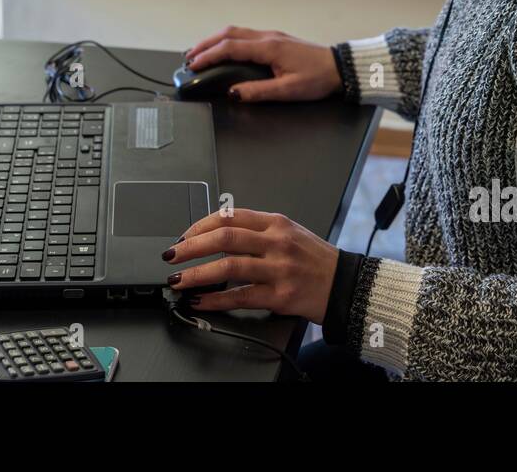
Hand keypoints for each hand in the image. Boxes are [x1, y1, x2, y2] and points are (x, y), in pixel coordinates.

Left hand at [162, 208, 338, 324]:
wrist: (345, 284)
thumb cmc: (315, 259)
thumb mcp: (289, 233)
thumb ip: (257, 231)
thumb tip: (216, 235)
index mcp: (276, 223)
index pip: (230, 217)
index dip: (200, 226)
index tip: (183, 236)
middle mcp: (276, 243)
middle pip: (225, 238)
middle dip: (190, 247)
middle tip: (171, 255)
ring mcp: (278, 269)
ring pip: (228, 267)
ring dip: (197, 274)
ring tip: (178, 281)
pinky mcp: (280, 295)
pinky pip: (240, 297)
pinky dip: (215, 300)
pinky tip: (200, 301)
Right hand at [184, 26, 341, 101]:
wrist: (340, 67)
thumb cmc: (318, 78)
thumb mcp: (288, 90)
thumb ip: (259, 91)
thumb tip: (234, 93)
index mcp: (269, 48)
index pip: (230, 48)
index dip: (208, 56)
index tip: (193, 64)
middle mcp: (268, 37)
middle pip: (228, 33)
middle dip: (205, 44)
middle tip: (189, 57)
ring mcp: (272, 36)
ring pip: (236, 31)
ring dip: (215, 40)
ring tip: (201, 52)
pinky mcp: (276, 39)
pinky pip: (245, 35)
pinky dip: (228, 40)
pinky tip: (224, 49)